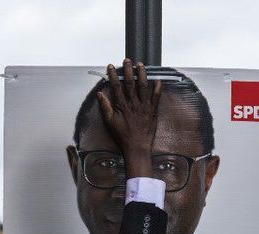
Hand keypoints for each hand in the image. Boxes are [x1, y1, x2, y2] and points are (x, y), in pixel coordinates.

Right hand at [96, 59, 161, 178]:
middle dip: (128, 70)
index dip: (113, 75)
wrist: (137, 148)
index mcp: (122, 106)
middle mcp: (133, 104)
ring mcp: (144, 107)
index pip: (116, 86)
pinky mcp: (153, 112)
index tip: (111, 66)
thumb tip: (100, 94)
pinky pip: (156, 97)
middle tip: (127, 60)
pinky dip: (158, 88)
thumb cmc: (123, 137)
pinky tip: (158, 79)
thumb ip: (105, 107)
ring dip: (142, 75)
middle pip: (130, 83)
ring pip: (143, 87)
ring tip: (140, 65)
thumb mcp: (110, 122)